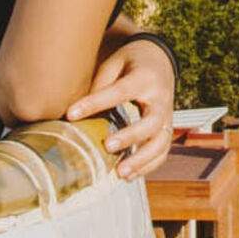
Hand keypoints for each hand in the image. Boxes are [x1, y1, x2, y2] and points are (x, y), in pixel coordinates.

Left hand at [66, 34, 177, 180]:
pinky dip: (147, 166)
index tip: (70, 114)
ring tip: (120, 173)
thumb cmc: (129, 63)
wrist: (159, 61)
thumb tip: (75, 112)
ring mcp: (167, 116)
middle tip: (107, 146)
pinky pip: (162, 152)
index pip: (120, 91)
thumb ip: (100, 85)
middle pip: (151, 122)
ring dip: (141, 159)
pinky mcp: (166, 129)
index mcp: (145, 77)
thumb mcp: (114, 64)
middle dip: (130, 136)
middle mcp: (161, 98)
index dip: (95, 102)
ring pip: (160, 142)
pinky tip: (128, 176)